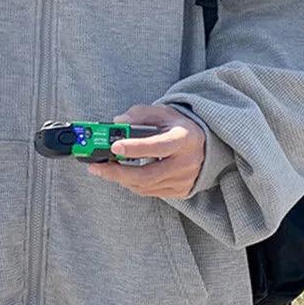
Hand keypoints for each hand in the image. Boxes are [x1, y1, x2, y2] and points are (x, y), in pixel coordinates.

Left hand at [86, 104, 205, 198]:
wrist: (207, 146)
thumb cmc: (179, 127)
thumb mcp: (163, 113)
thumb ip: (139, 114)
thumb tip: (118, 121)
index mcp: (183, 139)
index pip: (157, 146)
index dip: (135, 148)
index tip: (114, 147)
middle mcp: (185, 162)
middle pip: (147, 175)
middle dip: (117, 172)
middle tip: (96, 167)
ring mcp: (183, 180)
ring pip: (145, 186)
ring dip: (121, 179)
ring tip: (105, 169)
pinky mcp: (180, 191)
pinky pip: (150, 192)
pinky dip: (133, 184)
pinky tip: (123, 175)